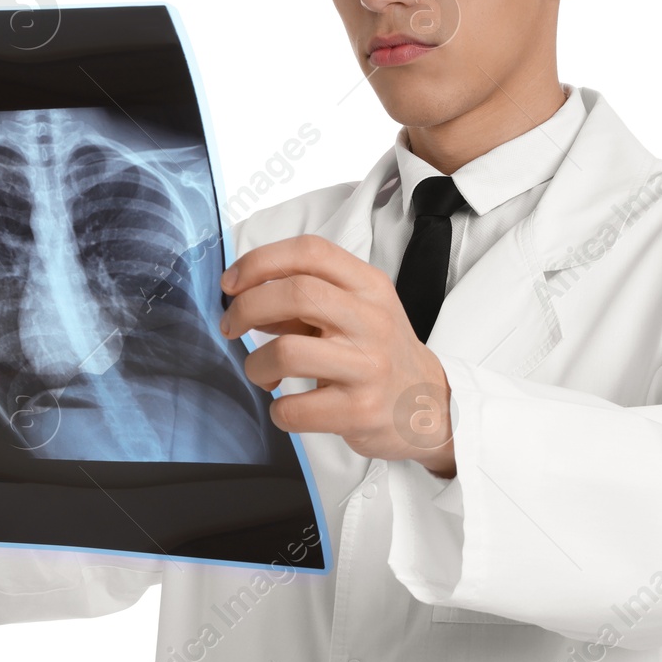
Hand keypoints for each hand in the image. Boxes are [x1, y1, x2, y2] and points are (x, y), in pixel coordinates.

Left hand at [220, 234, 455, 477]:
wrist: (430, 406)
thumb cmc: (379, 353)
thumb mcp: (355, 311)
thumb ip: (305, 300)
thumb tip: (244, 298)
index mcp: (368, 285)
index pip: (310, 251)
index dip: (259, 261)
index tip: (231, 283)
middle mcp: (372, 320)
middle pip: (294, 293)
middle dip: (245, 308)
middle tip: (231, 326)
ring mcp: (368, 366)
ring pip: (286, 352)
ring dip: (255, 364)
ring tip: (262, 373)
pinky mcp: (361, 410)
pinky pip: (294, 408)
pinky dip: (277, 410)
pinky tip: (288, 406)